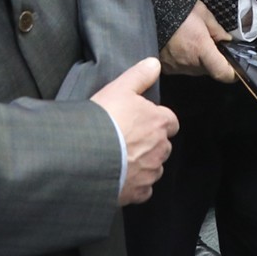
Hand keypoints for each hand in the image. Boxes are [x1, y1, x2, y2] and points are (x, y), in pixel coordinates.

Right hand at [91, 58, 179, 205]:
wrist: (86, 155)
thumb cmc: (104, 119)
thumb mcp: (120, 87)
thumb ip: (140, 75)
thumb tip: (155, 63)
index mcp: (159, 122)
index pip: (170, 121)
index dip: (158, 120)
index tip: (143, 121)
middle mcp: (160, 148)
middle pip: (163, 145)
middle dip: (152, 143)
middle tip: (129, 140)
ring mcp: (150, 172)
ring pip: (155, 167)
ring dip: (144, 164)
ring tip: (123, 159)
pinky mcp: (138, 192)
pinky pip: (144, 190)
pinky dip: (137, 186)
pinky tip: (122, 178)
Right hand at [160, 0, 234, 80]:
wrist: (150, 10)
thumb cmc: (179, 9)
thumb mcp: (204, 14)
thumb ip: (218, 31)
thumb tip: (228, 42)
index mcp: (201, 49)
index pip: (222, 73)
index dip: (233, 73)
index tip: (236, 67)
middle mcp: (189, 62)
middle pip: (209, 71)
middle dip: (214, 61)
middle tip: (211, 45)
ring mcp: (176, 67)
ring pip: (196, 70)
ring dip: (199, 61)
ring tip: (193, 43)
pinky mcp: (166, 67)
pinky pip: (182, 68)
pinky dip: (185, 61)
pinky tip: (181, 46)